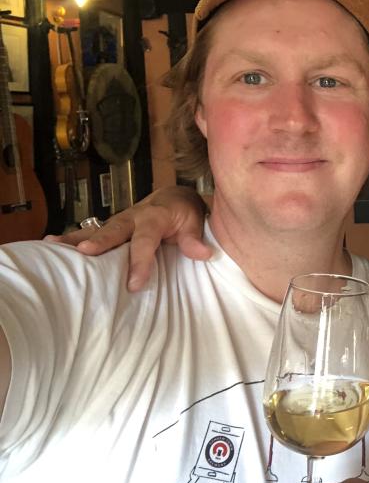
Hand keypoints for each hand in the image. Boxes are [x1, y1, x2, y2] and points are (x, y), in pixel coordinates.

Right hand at [45, 185, 211, 290]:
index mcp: (155, 217)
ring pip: (97, 229)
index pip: (147, 240)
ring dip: (75, 238)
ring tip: (52, 246)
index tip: (134, 285)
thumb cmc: (184, 214)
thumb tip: (203, 254)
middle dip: (100, 240)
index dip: (141, 261)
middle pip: (115, 229)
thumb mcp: (195, 222)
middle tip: (84, 252)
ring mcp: (119, 221)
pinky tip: (49, 246)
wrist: (175, 198)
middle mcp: (133, 217)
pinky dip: (71, 238)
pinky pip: (90, 231)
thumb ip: (195, 238)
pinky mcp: (110, 227)